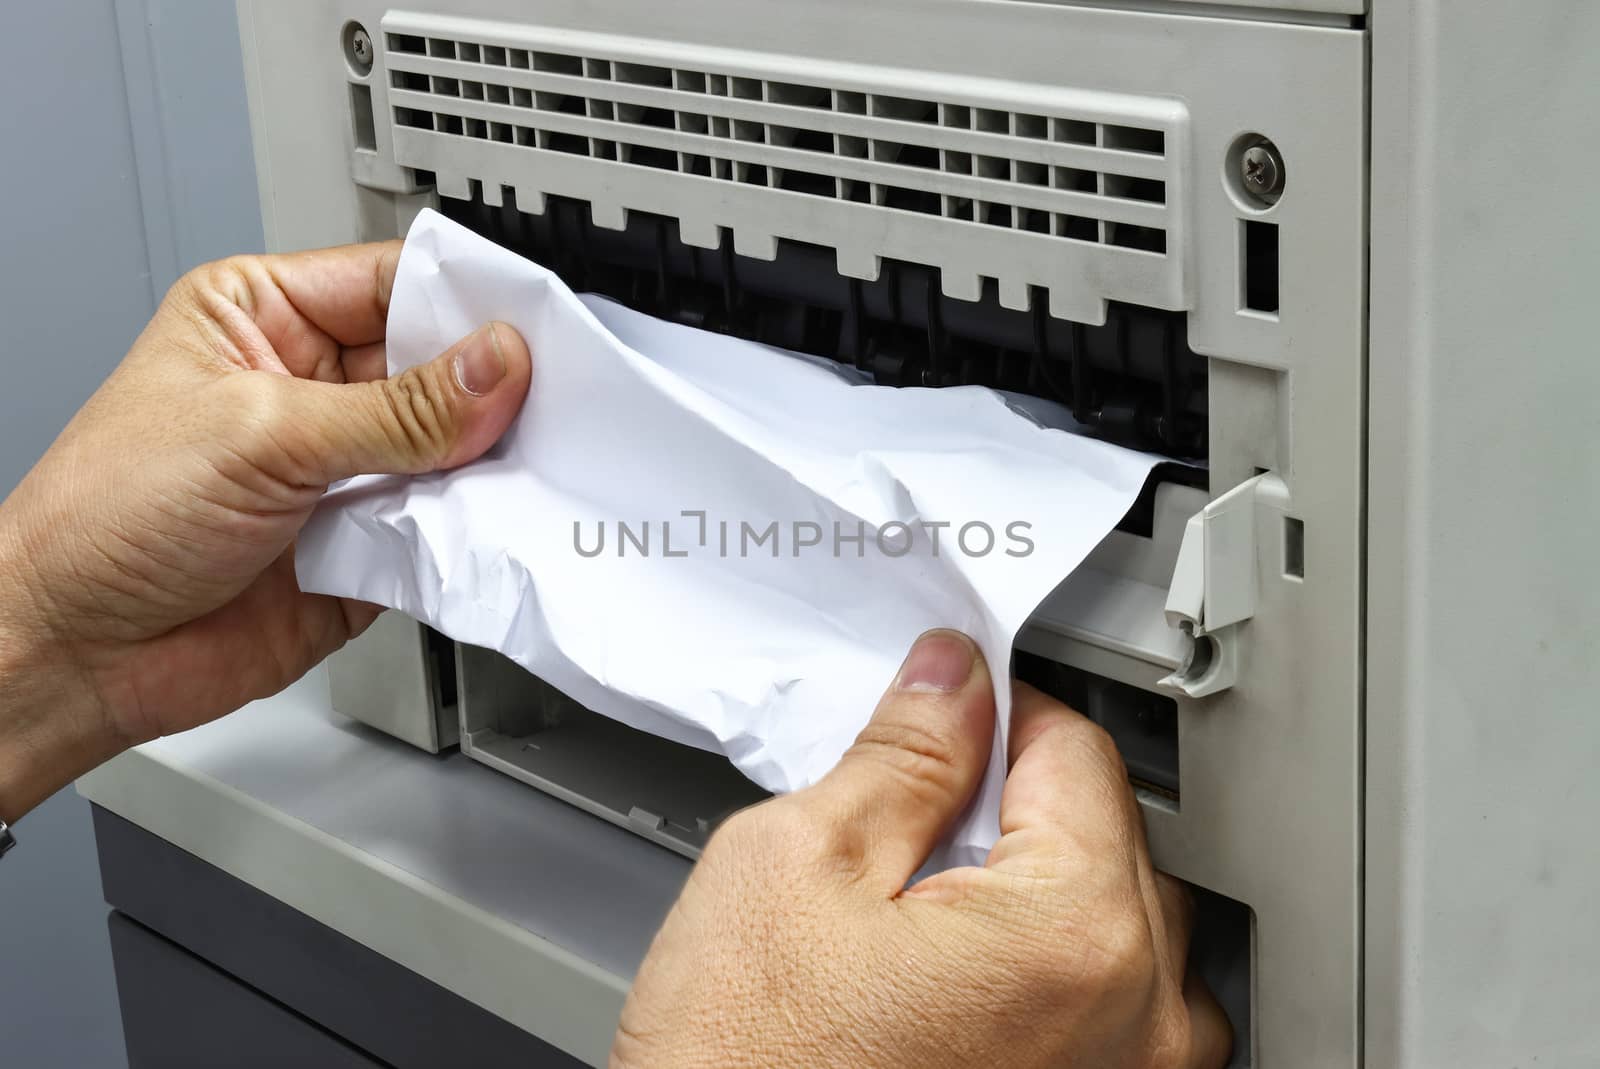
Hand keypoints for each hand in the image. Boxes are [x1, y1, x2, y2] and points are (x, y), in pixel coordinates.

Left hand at [0, 244, 531, 819]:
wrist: (77, 654)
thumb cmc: (105, 518)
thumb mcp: (260, 432)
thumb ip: (394, 408)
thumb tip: (494, 366)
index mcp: (269, 318)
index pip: (395, 284)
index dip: (465, 300)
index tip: (530, 323)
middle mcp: (312, 389)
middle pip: (438, 368)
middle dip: (489, 389)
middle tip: (544, 400)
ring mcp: (342, 470)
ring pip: (450, 451)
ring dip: (482, 464)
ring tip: (519, 466)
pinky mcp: (366, 546)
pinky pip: (442, 528)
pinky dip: (469, 530)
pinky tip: (485, 525)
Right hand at [614, 630, 1230, 1068]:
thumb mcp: (795, 865)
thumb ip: (902, 756)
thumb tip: (953, 684)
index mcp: (1074, 934)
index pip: (1075, 750)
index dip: (992, 716)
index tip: (944, 720)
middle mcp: (1138, 1020)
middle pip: (1107, 831)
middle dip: (1014, 807)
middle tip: (905, 829)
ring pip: (1121, 917)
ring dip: (1038, 888)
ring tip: (924, 915)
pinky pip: (1117, 1004)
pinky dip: (1053, 967)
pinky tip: (954, 979)